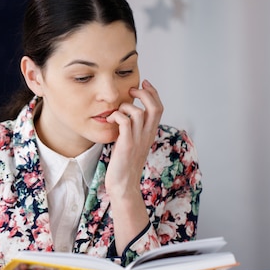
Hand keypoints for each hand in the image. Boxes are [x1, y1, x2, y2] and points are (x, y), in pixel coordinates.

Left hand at [105, 79, 163, 198]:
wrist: (123, 185)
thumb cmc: (124, 165)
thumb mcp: (133, 144)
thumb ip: (134, 130)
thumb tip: (126, 116)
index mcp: (150, 134)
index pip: (159, 108)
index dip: (153, 93)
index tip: (144, 84)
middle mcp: (147, 135)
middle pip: (155, 107)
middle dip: (144, 93)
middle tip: (132, 90)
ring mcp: (137, 140)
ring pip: (139, 112)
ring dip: (126, 106)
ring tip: (117, 110)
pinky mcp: (127, 145)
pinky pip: (125, 122)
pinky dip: (117, 116)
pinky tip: (111, 120)